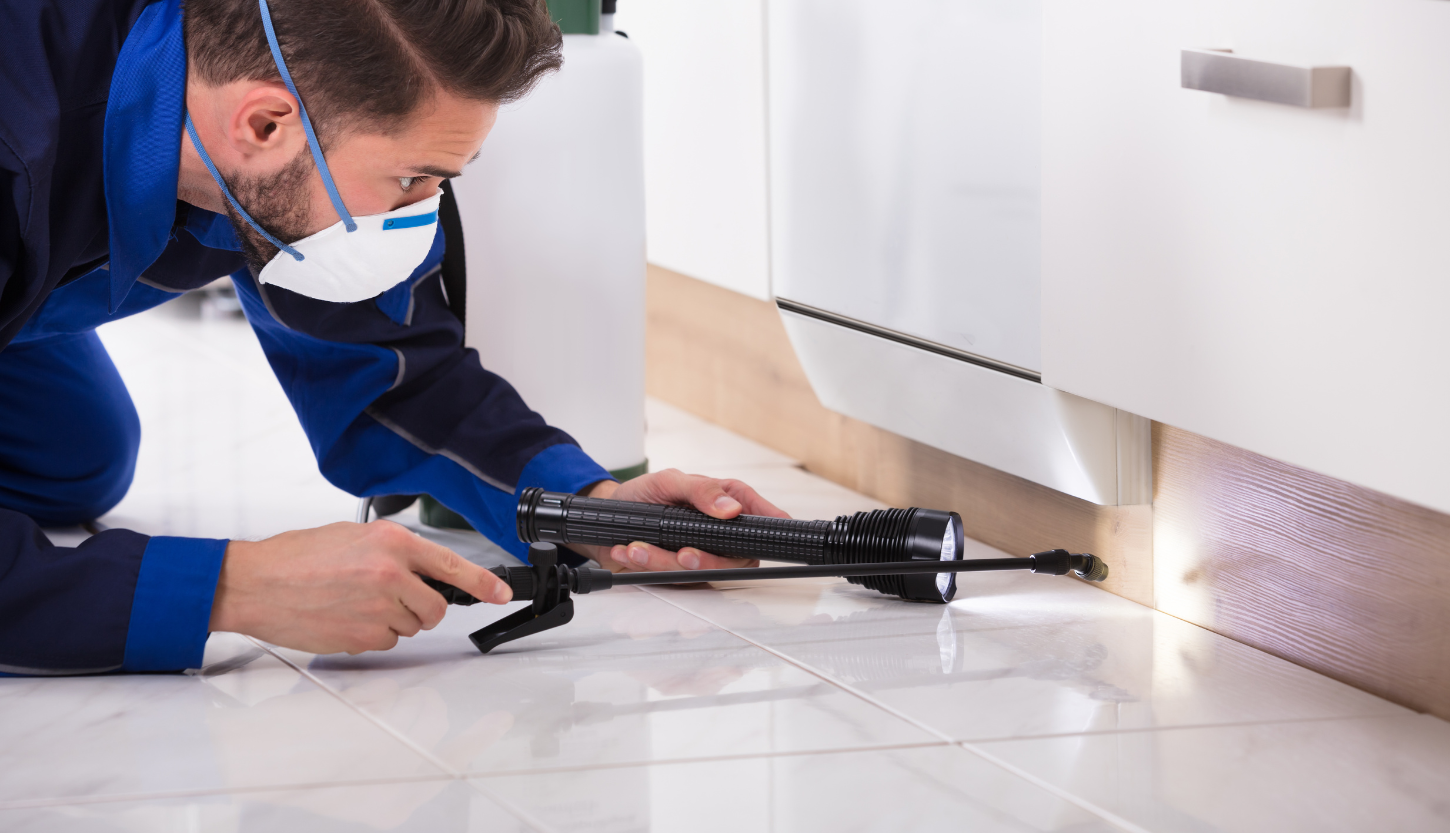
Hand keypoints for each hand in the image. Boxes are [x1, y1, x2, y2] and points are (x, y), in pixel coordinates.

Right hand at [210, 520, 512, 653]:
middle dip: (422, 608)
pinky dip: (371, 634)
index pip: (452, 566)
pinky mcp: (363, 636)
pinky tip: (343, 616)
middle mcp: (391, 574)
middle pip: (435, 607)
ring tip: (354, 601)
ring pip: (410, 626)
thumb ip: (394, 551)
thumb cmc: (296, 557)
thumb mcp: (353, 537)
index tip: (501, 594)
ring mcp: (378, 608)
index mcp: (391, 542)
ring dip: (392, 620)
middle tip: (392, 599)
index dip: (483, 584)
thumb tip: (423, 568)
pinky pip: (385, 642)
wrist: (255, 583)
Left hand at [582, 468, 789, 572]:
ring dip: (664, 563)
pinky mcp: (680, 572)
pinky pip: (673, 580)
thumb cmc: (643, 494)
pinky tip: (629, 552)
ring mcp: (702, 555)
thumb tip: (730, 508)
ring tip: (637, 548)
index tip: (756, 541)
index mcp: (728, 502)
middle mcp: (720, 533)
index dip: (769, 532)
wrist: (608, 516)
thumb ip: (701, 490)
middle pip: (734, 559)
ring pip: (700, 574)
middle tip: (682, 554)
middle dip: (705, 562)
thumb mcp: (669, 480)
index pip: (763, 519)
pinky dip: (648, 567)